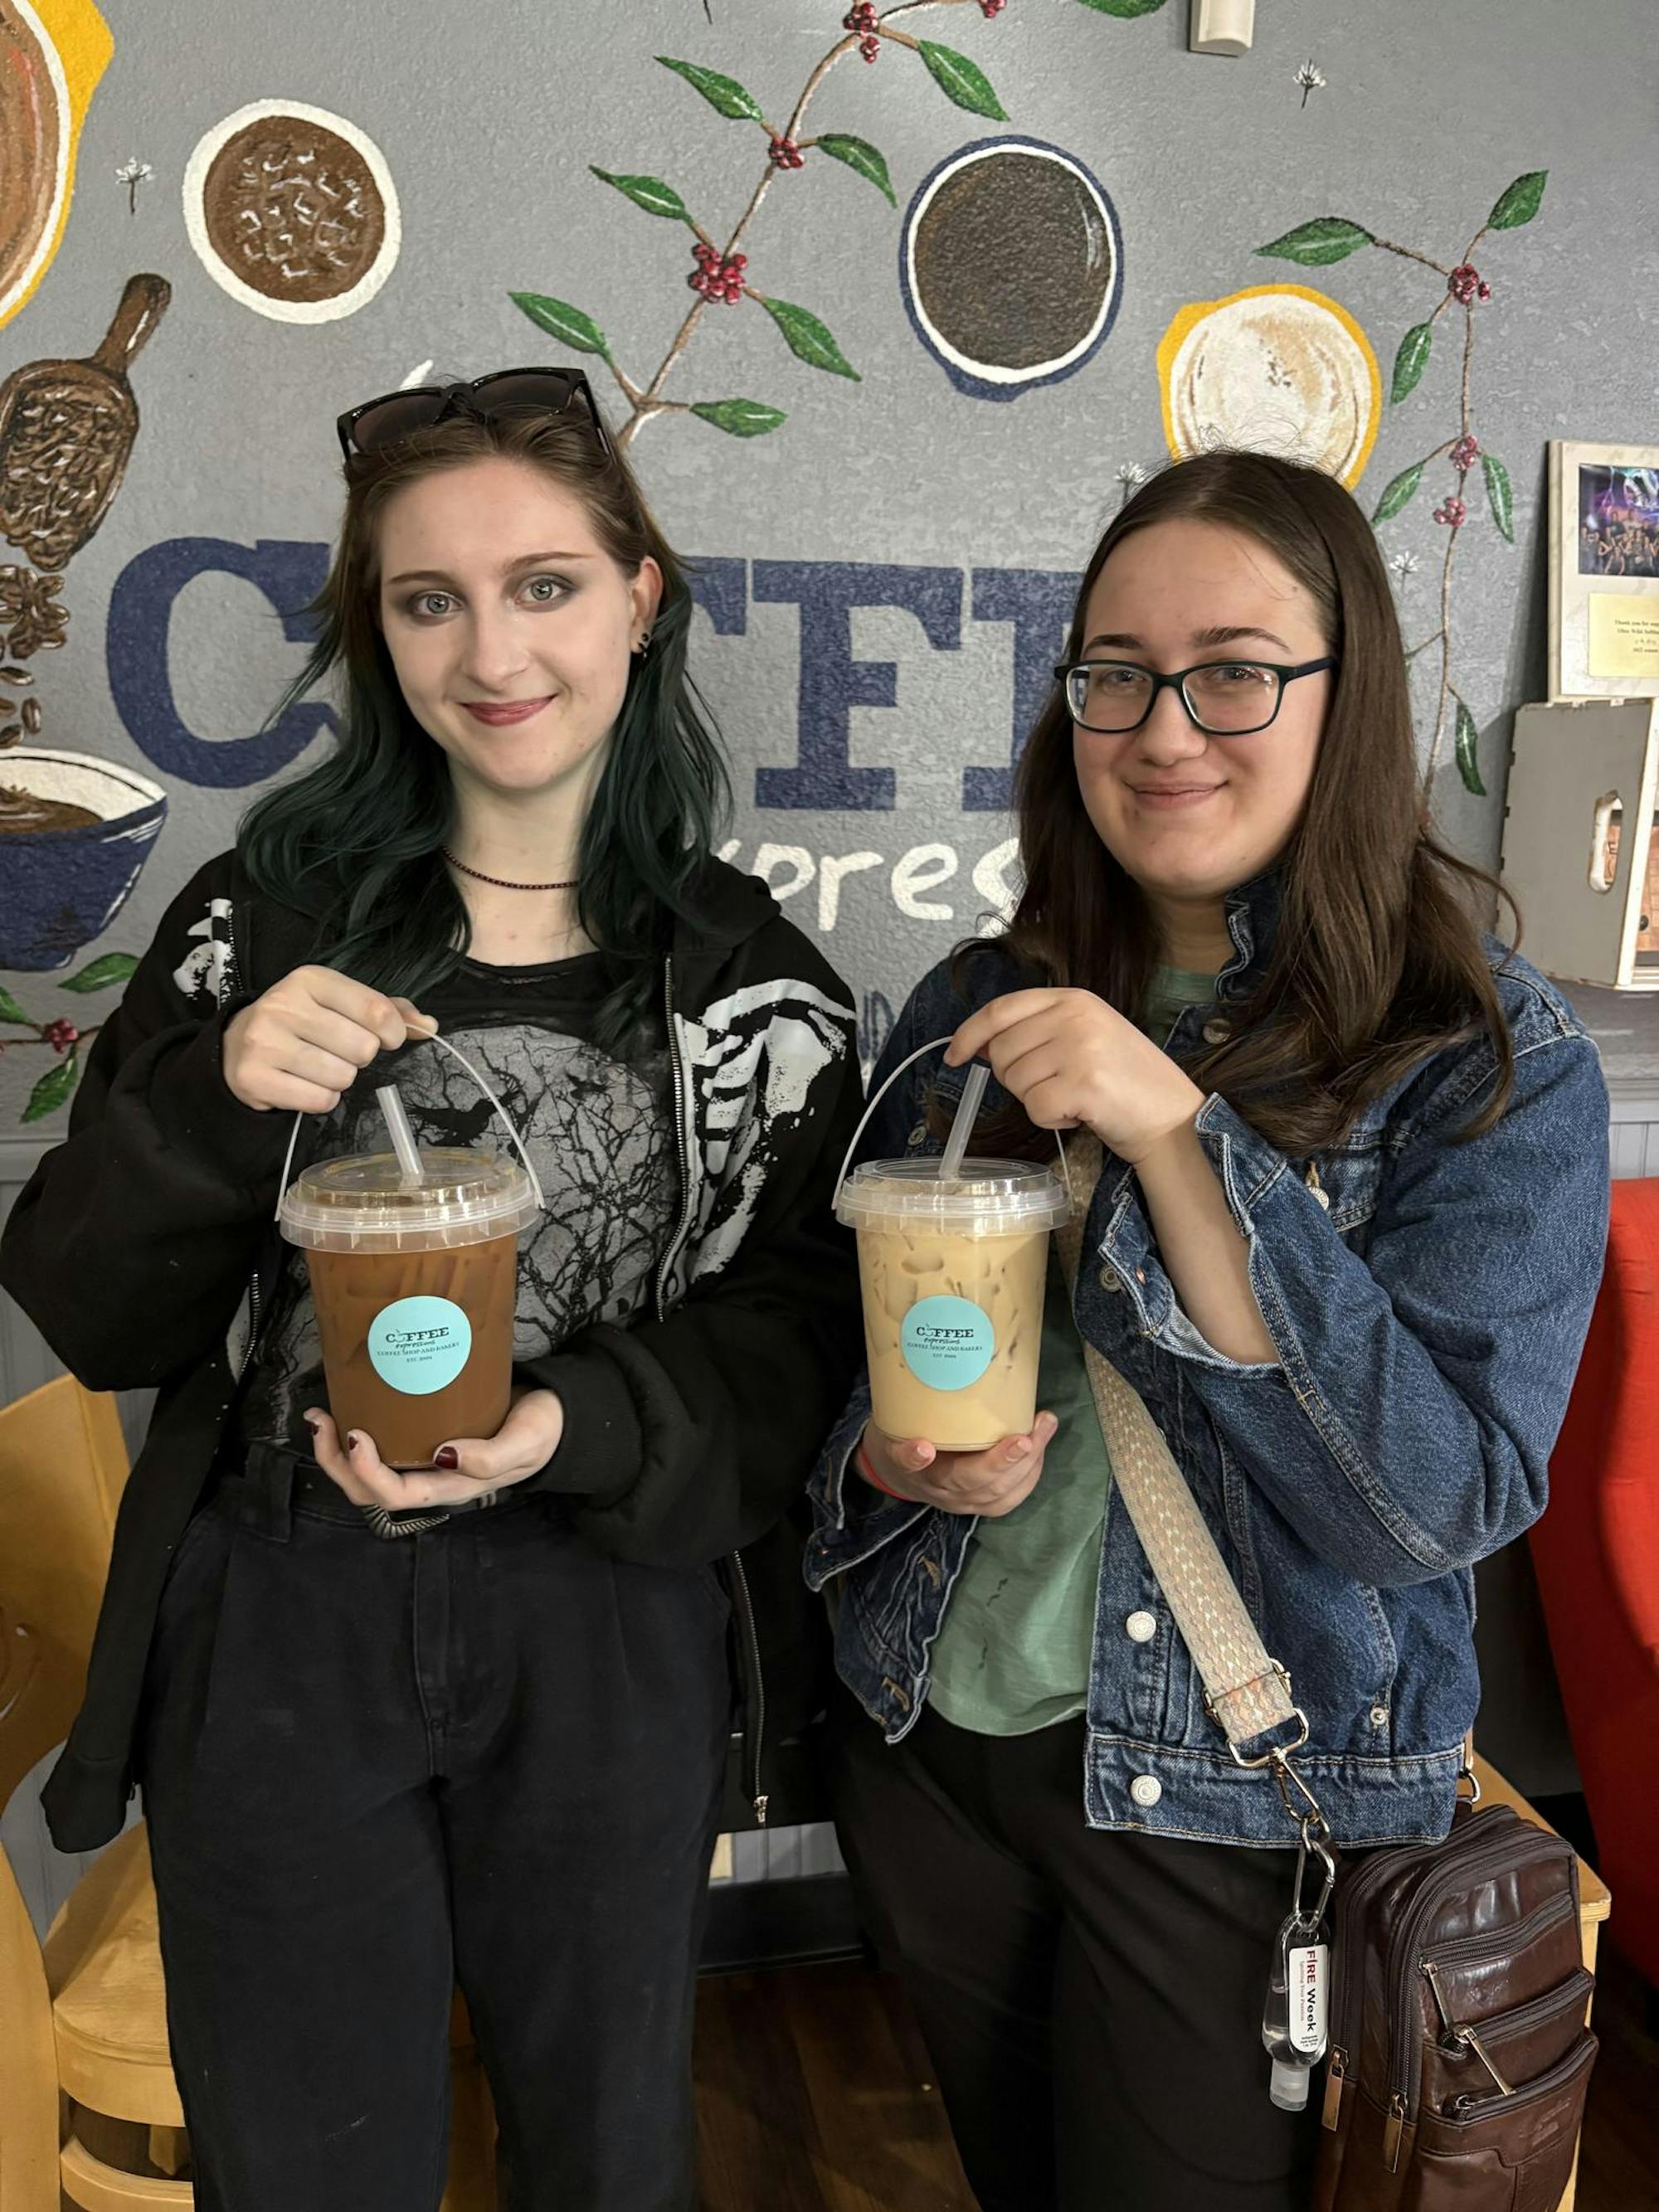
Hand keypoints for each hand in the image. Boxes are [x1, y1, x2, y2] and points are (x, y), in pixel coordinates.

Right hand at [223, 964, 436, 1113]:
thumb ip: (387, 1011)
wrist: (236, 1045)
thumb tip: (429, 1026)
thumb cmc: (301, 1023)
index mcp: (310, 979)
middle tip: (338, 1052)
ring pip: (342, 1077)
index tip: (387, 1038)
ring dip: (340, 1079)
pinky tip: (304, 1084)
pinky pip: (319, 1100)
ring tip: (318, 1067)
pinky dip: (321, 1099)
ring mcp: (265, 1042)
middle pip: (363, 1048)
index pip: (376, 1010)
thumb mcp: (339, 1004)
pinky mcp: (254, 1077)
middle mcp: (284, 1005)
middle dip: (359, 1057)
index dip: (394, 1032)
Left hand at [303, 1389, 564, 1510]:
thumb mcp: (525, 1442)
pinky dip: (354, 1433)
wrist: (554, 1417)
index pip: (397, 1495)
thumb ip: (491, 1455)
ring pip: (366, 1473)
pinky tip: (347, 1406)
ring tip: (322, 1416)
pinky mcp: (423, 1436)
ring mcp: (423, 1461)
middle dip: (337, 1463)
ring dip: (336, 1450)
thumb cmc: (541, 1431)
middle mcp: (430, 1480)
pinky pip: (380, 1446)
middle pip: (369, 1491)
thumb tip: (444, 1455)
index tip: (357, 1435)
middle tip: (322, 1422)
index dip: (368, 1472)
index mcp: (451, 1486)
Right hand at [860, 1412, 1058, 1517]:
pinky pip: (1011, 1497)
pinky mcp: (981, 1506)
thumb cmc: (910, 1435)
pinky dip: (1031, 1472)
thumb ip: (917, 1402)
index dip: (913, 1456)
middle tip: (1024, 1439)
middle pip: (966, 1480)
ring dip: (1027, 1461)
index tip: (924, 1447)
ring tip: (1044, 1426)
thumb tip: (947, 1359)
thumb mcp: (902, 1419)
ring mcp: (960, 1501)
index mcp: (909, 1464)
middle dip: (1000, 1461)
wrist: (908, 1476)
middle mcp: (936, 1486)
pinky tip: (1041, 1445)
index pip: (906, 1462)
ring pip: (996, 1491)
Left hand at [947, 988, 1202, 1165]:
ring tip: (1075, 1097)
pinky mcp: (1084, 1083)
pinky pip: (1034, 1107)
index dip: (970, 1033)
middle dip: (1016, 1079)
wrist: (1173, 1115)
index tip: (953, 1055)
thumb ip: (1038, 1032)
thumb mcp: (1085, 1037)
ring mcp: (1080, 1047)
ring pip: (1015, 1082)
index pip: (1001, 1009)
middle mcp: (1075, 1016)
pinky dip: (1051, 1119)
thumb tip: (981, 1046)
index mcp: (1073, 998)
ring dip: (1037, 1100)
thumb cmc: (1125, 1081)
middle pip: (1002, 1051)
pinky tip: (1081, 1113)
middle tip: (1055, 1086)